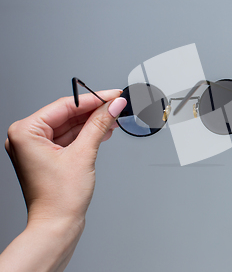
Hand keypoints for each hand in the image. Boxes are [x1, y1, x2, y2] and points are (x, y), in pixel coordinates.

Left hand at [4, 90, 126, 223]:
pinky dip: (87, 134)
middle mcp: (26, 138)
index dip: (93, 99)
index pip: (64, 106)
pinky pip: (69, 138)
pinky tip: (104, 131)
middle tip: (117, 105)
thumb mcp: (83, 154)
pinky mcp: (47, 156)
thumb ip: (99, 125)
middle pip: (67, 114)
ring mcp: (36, 148)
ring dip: (93, 123)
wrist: (57, 225)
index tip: (112, 95)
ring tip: (114, 118)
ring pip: (70, 126)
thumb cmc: (59, 198)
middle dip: (94, 111)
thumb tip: (113, 105)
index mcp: (25, 132)